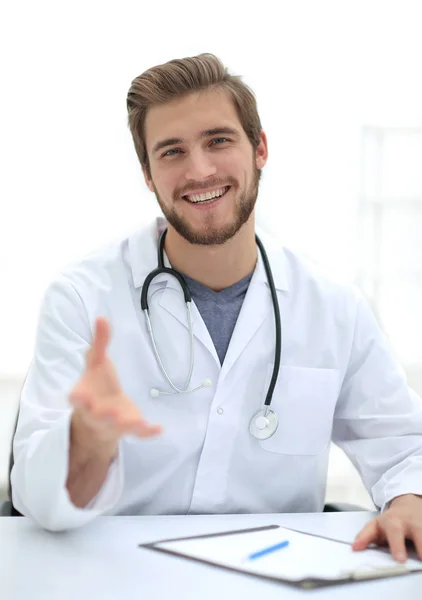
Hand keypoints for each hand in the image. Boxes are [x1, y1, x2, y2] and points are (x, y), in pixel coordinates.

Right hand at [69, 317, 161, 445]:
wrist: (102, 414)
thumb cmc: (96, 384)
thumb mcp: (96, 362)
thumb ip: (99, 342)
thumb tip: (101, 317)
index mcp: (83, 397)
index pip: (77, 400)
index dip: (78, 398)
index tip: (78, 395)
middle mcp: (95, 413)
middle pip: (97, 417)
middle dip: (103, 415)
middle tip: (109, 411)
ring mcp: (112, 424)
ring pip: (117, 427)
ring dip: (125, 424)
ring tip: (135, 420)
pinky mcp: (129, 430)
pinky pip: (138, 434)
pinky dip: (147, 432)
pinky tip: (159, 429)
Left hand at [353, 494, 421, 561]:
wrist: (409, 505)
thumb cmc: (391, 520)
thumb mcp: (376, 525)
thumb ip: (365, 536)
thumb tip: (355, 548)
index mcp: (394, 522)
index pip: (394, 531)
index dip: (397, 545)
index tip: (400, 559)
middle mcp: (411, 522)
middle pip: (419, 531)